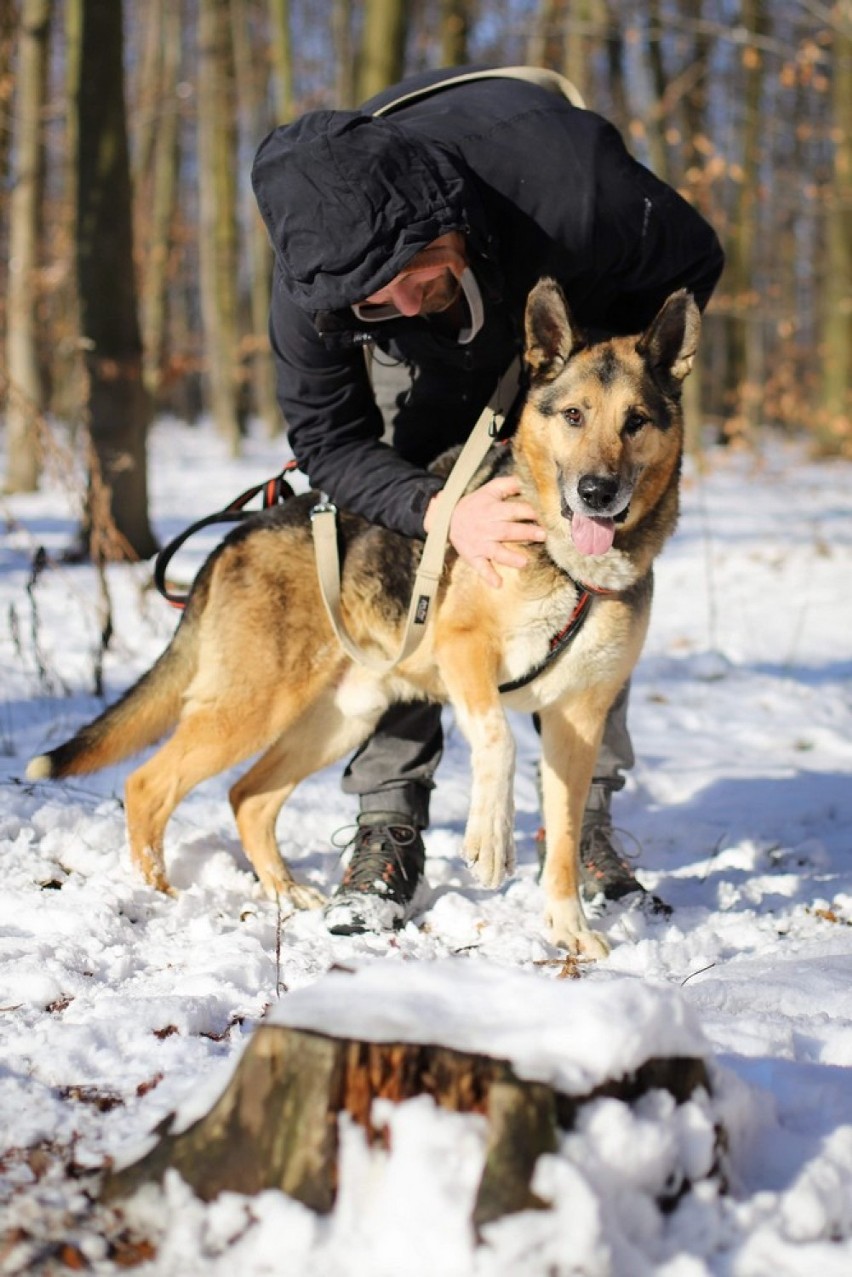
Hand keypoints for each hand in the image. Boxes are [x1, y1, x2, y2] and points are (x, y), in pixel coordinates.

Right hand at [424, 476, 545, 587]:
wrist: (446, 518)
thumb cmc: (474, 504)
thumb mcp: (489, 490)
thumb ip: (509, 484)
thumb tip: (529, 479)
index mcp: (492, 509)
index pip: (513, 510)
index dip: (529, 511)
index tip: (545, 514)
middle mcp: (487, 527)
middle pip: (507, 530)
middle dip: (525, 532)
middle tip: (543, 535)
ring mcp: (480, 544)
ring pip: (496, 551)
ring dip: (510, 557)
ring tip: (524, 562)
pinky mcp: (474, 557)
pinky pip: (481, 568)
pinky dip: (489, 576)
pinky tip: (498, 584)